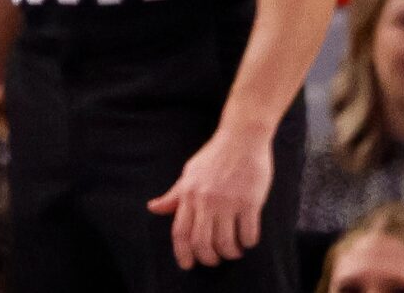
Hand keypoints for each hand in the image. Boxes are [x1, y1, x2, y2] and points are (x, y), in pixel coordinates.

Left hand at [148, 124, 272, 268]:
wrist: (241, 138)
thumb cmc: (214, 156)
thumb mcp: (189, 174)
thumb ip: (174, 195)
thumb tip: (154, 208)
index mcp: (188, 193)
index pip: (179, 231)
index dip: (182, 253)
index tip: (187, 265)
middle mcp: (205, 200)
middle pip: (201, 242)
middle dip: (208, 258)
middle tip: (215, 260)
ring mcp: (227, 202)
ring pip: (225, 243)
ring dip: (230, 253)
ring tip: (233, 251)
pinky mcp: (249, 202)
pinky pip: (248, 235)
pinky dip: (248, 243)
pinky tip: (247, 239)